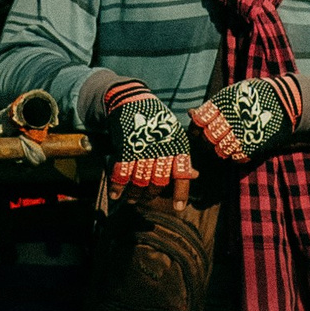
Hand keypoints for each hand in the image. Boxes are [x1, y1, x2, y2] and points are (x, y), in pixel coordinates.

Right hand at [94, 82, 193, 196]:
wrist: (134, 101)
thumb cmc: (157, 122)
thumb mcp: (175, 135)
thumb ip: (182, 157)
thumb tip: (194, 175)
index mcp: (178, 146)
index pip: (182, 174)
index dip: (181, 193)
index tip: (179, 209)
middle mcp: (162, 149)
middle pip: (158, 183)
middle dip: (150, 195)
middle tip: (144, 198)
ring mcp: (144, 149)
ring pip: (140, 181)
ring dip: (134, 194)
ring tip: (131, 198)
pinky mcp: (126, 147)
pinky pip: (122, 173)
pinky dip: (117, 186)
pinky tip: (115, 194)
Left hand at [191, 74, 300, 165]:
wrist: (288, 101)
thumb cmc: (257, 94)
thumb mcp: (235, 92)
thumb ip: (214, 104)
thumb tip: (191, 112)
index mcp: (225, 102)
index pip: (200, 120)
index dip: (196, 127)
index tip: (198, 129)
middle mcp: (232, 118)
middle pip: (208, 137)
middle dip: (206, 141)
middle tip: (209, 140)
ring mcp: (243, 133)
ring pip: (220, 150)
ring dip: (219, 149)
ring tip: (224, 144)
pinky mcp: (254, 145)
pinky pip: (236, 157)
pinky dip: (233, 156)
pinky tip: (237, 149)